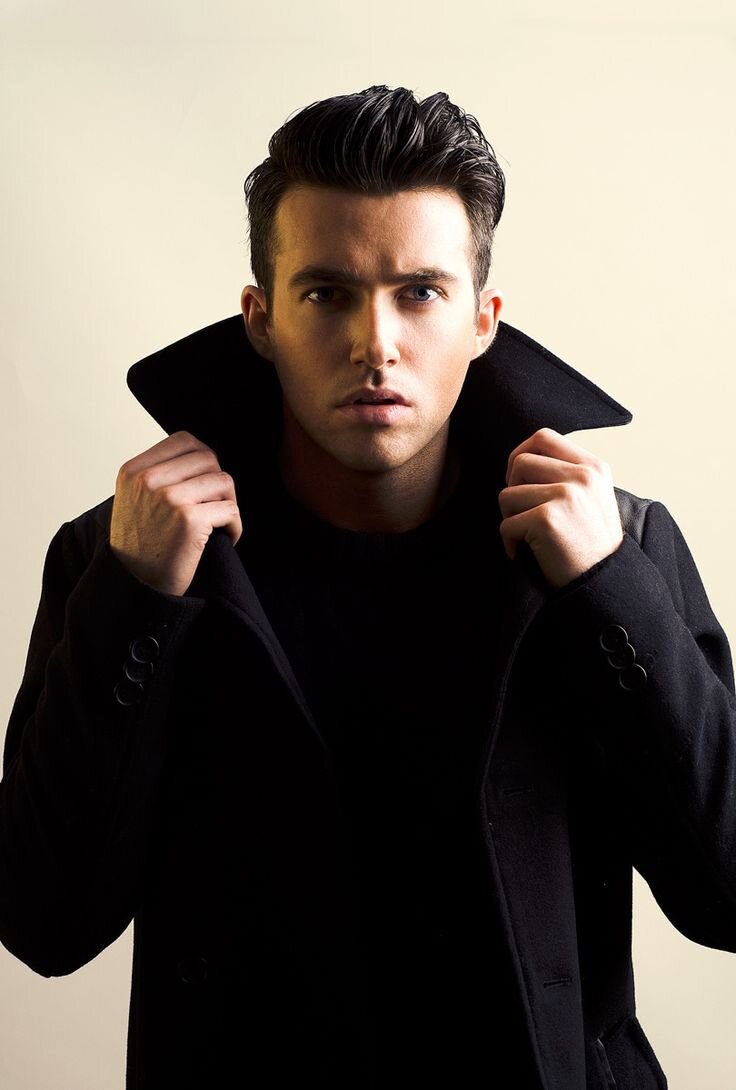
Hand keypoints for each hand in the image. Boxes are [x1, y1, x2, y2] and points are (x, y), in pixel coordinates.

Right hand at [109, 430, 241, 595]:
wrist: (135, 586)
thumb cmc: (141, 546)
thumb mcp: (135, 499)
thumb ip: (160, 474)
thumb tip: (203, 456)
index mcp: (134, 471)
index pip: (184, 441)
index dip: (204, 459)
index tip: (206, 483)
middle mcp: (148, 480)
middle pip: (208, 459)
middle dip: (219, 483)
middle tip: (216, 508)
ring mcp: (169, 498)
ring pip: (224, 482)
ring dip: (229, 504)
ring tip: (220, 523)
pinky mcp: (189, 520)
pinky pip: (231, 510)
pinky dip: (235, 527)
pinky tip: (226, 539)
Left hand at [498, 427, 623, 588]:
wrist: (606, 582)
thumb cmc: (592, 545)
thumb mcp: (592, 498)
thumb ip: (566, 474)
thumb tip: (521, 460)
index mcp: (593, 467)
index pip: (543, 437)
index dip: (521, 454)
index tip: (518, 478)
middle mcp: (582, 476)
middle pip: (521, 462)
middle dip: (511, 487)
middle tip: (520, 512)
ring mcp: (566, 496)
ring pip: (508, 494)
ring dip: (509, 517)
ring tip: (527, 535)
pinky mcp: (547, 519)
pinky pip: (506, 524)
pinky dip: (509, 542)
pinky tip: (523, 552)